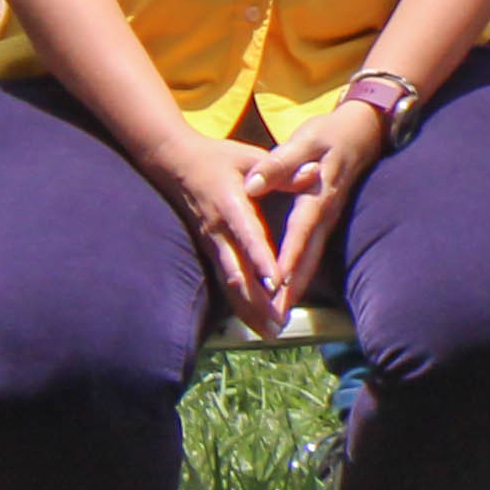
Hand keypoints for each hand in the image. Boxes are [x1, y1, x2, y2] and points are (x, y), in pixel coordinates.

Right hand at [133, 126, 290, 330]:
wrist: (176, 163)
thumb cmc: (220, 158)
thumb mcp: (251, 157)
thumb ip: (282, 171)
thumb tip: (312, 174)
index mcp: (231, 205)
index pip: (248, 236)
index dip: (261, 260)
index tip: (276, 282)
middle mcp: (218, 231)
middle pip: (237, 272)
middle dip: (258, 300)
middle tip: (279, 322)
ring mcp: (211, 244)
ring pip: (229, 284)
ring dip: (249, 309)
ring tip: (271, 332)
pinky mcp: (210, 251)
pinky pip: (224, 282)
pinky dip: (238, 304)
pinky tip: (252, 322)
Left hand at [240, 99, 394, 325]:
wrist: (365, 131)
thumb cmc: (331, 133)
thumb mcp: (307, 139)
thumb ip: (280, 161)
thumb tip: (254, 182)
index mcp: (317, 195)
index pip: (301, 232)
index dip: (289, 257)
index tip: (276, 283)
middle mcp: (326, 215)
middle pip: (308, 258)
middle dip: (291, 289)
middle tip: (275, 319)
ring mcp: (328, 221)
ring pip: (311, 261)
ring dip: (295, 289)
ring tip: (278, 317)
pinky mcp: (326, 222)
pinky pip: (312, 254)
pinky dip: (300, 276)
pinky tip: (288, 292)